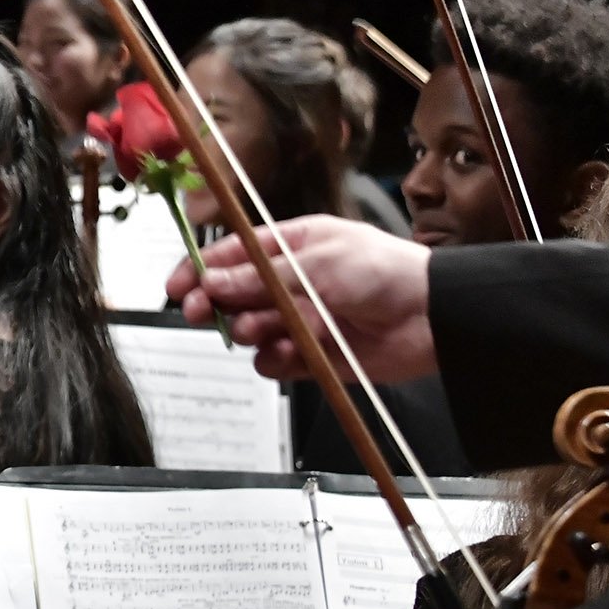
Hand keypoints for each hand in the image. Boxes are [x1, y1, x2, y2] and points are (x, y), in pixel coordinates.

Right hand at [166, 214, 437, 382]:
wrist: (431, 318)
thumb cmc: (386, 271)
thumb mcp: (317, 261)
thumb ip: (260, 276)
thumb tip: (212, 283)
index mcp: (290, 246)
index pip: (229, 256)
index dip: (198, 270)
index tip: (177, 287)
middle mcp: (290, 282)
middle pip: (231, 296)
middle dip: (215, 305)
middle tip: (205, 314)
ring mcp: (300, 319)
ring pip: (250, 331)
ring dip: (253, 331)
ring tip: (271, 327)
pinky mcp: (311, 355)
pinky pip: (274, 363)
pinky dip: (278, 360)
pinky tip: (294, 352)